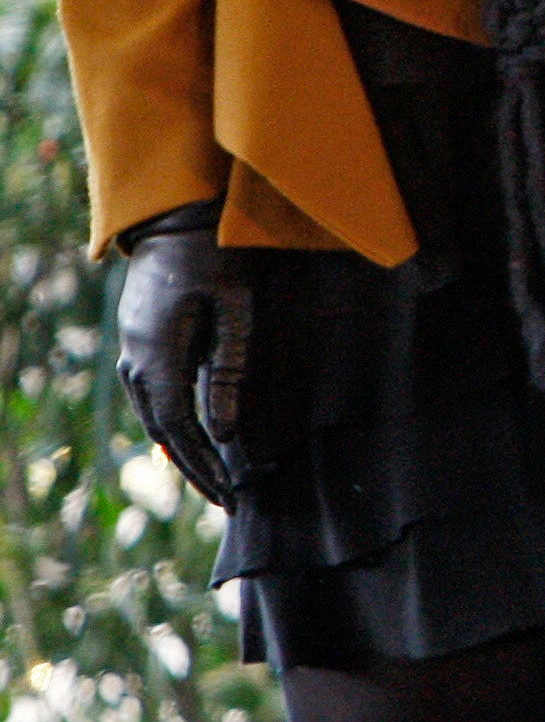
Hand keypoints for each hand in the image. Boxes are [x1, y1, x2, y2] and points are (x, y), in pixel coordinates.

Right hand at [115, 202, 248, 505]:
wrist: (174, 221)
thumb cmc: (215, 257)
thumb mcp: (235, 308)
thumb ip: (230, 368)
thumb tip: (228, 431)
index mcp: (156, 356)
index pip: (179, 428)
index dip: (203, 464)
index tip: (228, 493)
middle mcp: (135, 363)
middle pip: (163, 432)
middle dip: (194, 468)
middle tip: (224, 500)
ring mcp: (132, 356)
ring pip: (155, 419)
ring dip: (182, 452)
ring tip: (212, 482)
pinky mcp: (139, 348)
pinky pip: (154, 400)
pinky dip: (173, 427)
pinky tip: (193, 444)